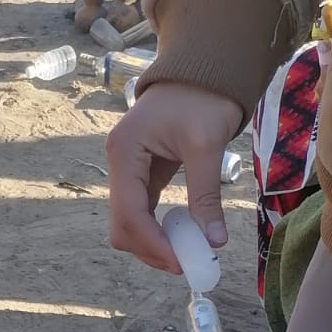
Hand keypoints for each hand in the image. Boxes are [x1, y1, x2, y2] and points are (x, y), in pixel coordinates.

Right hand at [106, 82, 242, 272]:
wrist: (204, 67)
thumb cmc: (203, 96)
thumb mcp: (207, 145)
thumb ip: (206, 195)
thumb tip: (214, 243)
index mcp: (125, 152)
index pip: (129, 213)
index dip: (153, 244)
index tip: (181, 263)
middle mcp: (117, 164)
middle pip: (122, 226)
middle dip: (150, 249)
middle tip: (185, 264)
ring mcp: (126, 171)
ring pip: (129, 224)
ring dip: (153, 244)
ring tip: (186, 253)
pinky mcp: (140, 175)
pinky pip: (142, 213)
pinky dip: (158, 230)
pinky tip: (181, 237)